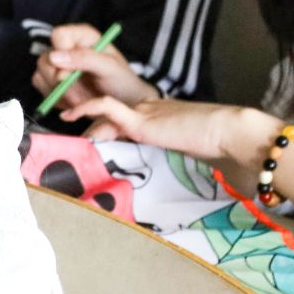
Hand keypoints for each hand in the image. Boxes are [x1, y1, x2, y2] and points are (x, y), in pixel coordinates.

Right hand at [34, 24, 156, 108]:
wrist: (124, 105)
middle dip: (60, 80)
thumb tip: (54, 56)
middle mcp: (67, 48)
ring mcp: (58, 66)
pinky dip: (56, 99)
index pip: (58, 35)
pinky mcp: (52, 83)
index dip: (63, 53)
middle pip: (45, 59)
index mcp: (82, 36)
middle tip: (79, 89)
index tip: (73, 70)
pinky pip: (42, 90)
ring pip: (40, 76)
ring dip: (60, 92)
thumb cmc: (121, 81)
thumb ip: (84, 58)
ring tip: (82, 97)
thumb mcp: (109, 67)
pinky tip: (73, 101)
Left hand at [64, 96, 278, 166]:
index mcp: (158, 118)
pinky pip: (106, 108)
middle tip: (66, 139)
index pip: (123, 119)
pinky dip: (85, 109)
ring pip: (102, 111)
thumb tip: (157, 185)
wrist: (231, 134)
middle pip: (108, 114)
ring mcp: (144, 112)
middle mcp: (148, 110)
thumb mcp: (184, 154)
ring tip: (63, 134)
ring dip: (80, 119)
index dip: (102, 128)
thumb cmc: (217, 148)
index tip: (86, 143)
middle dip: (86, 125)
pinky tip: (69, 115)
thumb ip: (166, 159)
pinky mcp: (141, 120)